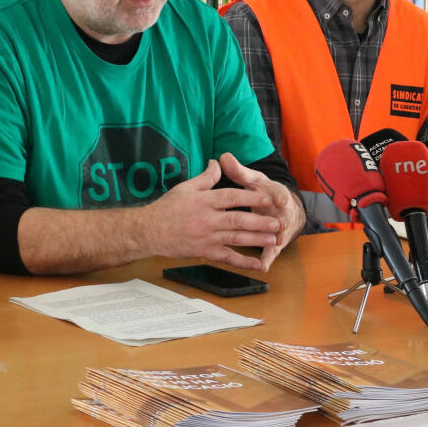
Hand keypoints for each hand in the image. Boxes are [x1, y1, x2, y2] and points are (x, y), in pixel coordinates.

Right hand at [143, 159, 281, 271]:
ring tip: (273, 239)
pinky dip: (243, 262)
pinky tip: (258, 264)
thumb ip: (206, 177)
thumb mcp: (186, 187)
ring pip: (236, 238)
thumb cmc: (167, 208)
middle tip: (278, 223)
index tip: (268, 197)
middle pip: (238, 219)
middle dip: (260, 221)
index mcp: (204, 200)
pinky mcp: (204, 252)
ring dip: (256, 240)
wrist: (149, 231)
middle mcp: (207, 219)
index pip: (232, 196)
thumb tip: (218, 162)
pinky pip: (227, 258)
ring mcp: (207, 237)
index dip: (251, 196)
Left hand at [218, 152, 303, 269]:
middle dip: (278, 221)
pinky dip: (267, 259)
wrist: (282, 207)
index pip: (278, 193)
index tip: (278, 200)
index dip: (278, 196)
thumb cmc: (264, 192)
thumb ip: (238, 172)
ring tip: (274, 246)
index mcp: (274, 193)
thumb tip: (223, 158)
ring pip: (277, 236)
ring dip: (274, 241)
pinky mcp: (274, 242)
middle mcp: (280, 212)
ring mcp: (278, 229)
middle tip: (278, 225)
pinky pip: (270, 252)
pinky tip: (263, 267)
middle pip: (280, 217)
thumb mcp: (253, 180)